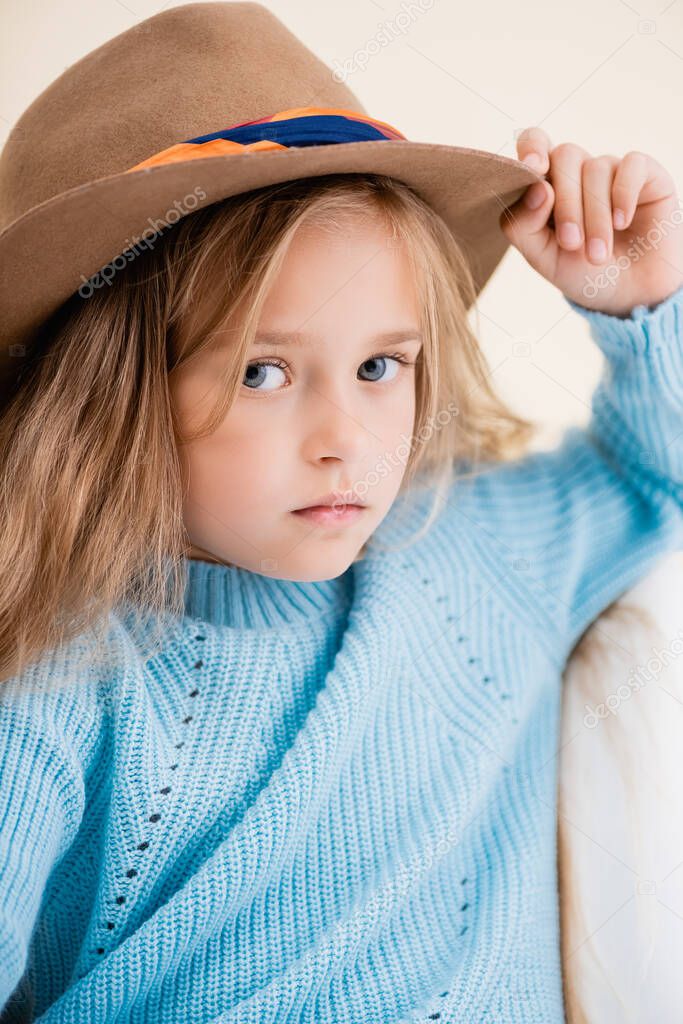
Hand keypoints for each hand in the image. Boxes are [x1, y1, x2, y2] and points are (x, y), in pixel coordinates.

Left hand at [500, 127, 682, 315]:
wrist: (629, 293)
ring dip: (594, 216)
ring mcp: (610, 169)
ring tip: (597, 254)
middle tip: (572, 245)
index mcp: (546, 184)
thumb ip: (523, 227)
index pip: (534, 144)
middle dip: (566, 205)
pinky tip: (622, 223)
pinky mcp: (645, 173)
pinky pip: (631, 165)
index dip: (532, 148)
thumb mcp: (543, 259)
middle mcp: (577, 171)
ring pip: (596, 168)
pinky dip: (623, 195)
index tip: (533, 168)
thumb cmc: (582, 273)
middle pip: (564, 158)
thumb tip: (537, 189)